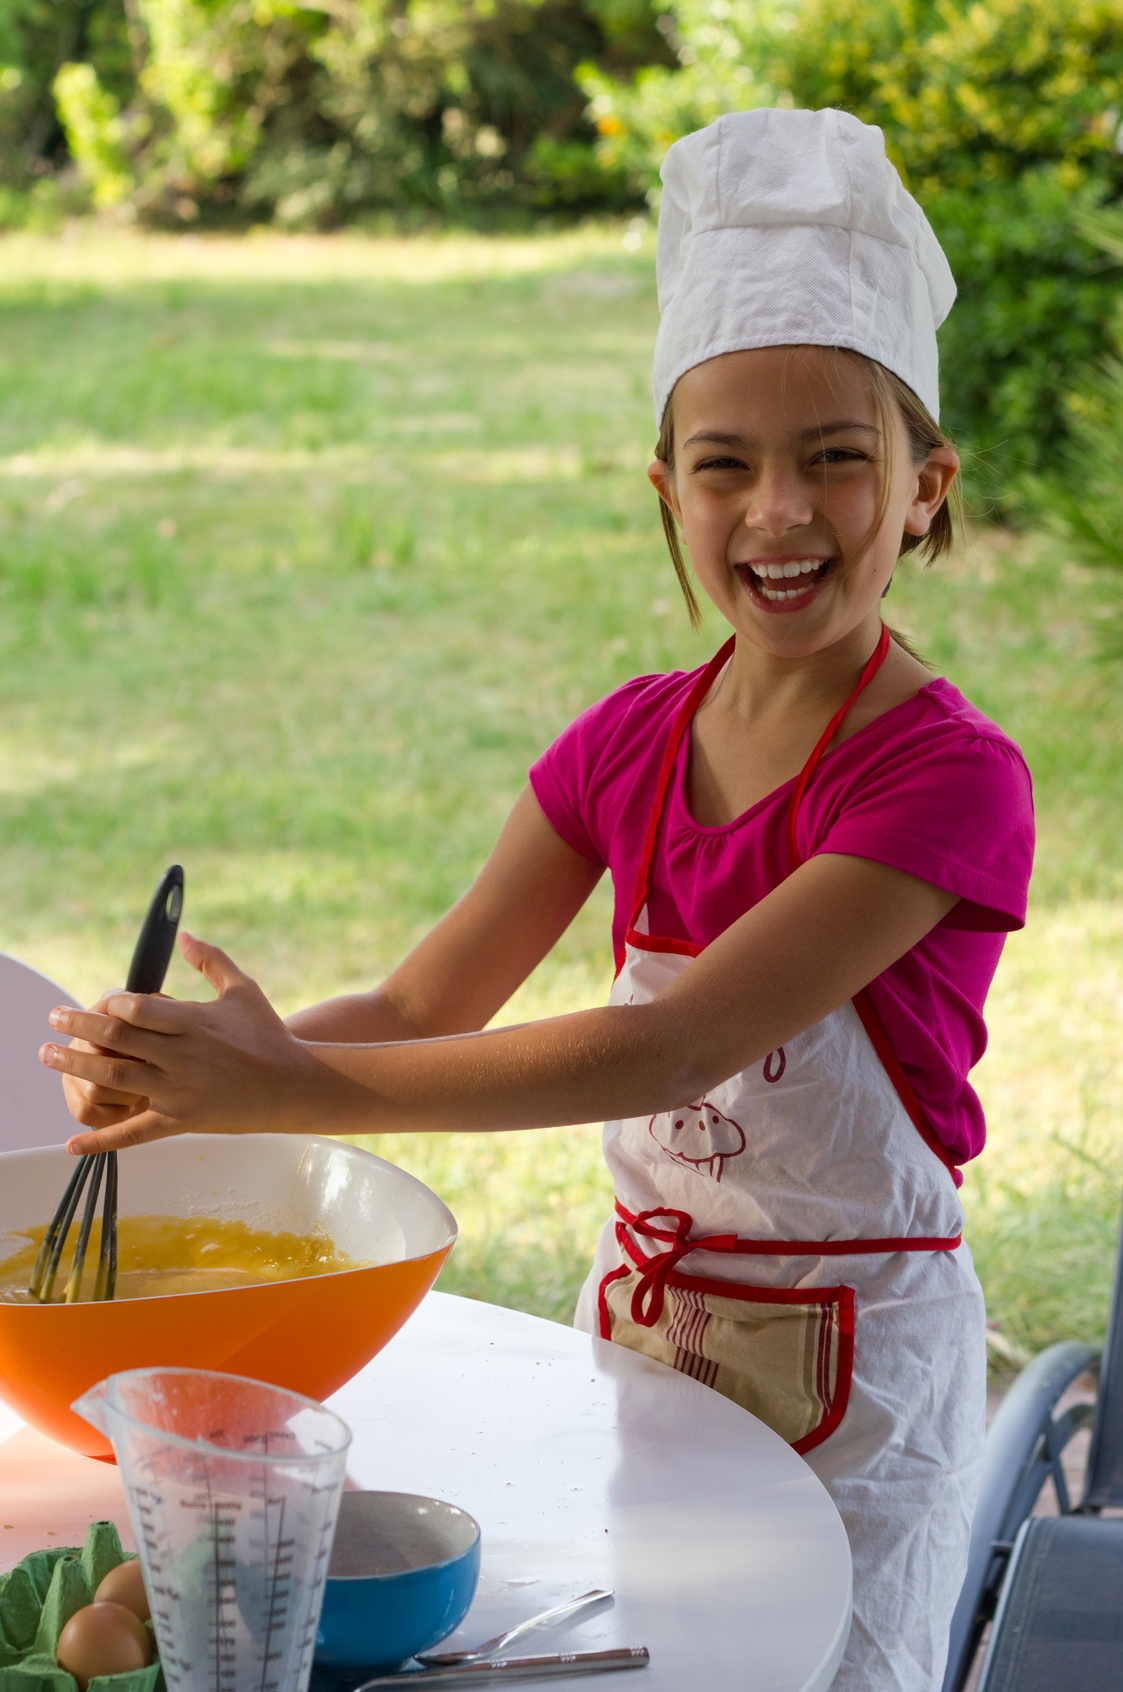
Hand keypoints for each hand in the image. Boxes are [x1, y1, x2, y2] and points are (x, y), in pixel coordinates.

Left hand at [40, 933, 368, 1152]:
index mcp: (192, 1021)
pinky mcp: (181, 1121)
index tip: (100, 1001)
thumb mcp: (242, 990)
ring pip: (114, 1079)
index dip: (110, 1003)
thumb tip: (183, 935)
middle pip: (116, 1039)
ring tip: (47, 1056)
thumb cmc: (269, 1034)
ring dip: (75, 1067)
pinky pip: (134, 1133)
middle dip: (78, 1027)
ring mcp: (178, 1090)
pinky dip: (101, 1140)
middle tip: (53, 1018)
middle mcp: (180, 1055)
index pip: (137, 1007)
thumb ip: (210, 960)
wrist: (294, 1085)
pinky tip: (73, 1143)